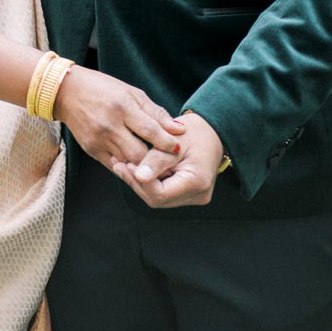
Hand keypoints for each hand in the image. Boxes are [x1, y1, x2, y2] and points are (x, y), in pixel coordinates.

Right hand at [53, 67, 185, 170]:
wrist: (67, 92)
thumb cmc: (103, 88)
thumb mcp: (132, 93)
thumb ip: (156, 113)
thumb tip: (178, 130)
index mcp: (122, 106)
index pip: (151, 131)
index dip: (167, 142)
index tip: (178, 147)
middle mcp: (109, 125)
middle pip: (140, 153)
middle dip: (156, 159)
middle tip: (169, 161)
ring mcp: (98, 140)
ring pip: (128, 162)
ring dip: (143, 165)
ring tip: (156, 164)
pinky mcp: (91, 150)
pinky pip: (114, 165)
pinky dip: (127, 166)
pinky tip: (136, 163)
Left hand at [111, 110, 225, 207]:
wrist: (212, 131)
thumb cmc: (195, 132)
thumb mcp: (173, 141)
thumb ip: (156, 161)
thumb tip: (138, 177)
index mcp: (197, 182)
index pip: (160, 193)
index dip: (140, 181)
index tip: (125, 163)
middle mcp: (198, 195)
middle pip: (158, 199)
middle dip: (136, 182)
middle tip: (119, 163)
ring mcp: (194, 197)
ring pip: (158, 197)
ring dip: (140, 182)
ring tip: (123, 164)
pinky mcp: (188, 194)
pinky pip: (163, 192)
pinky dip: (149, 181)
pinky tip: (136, 168)